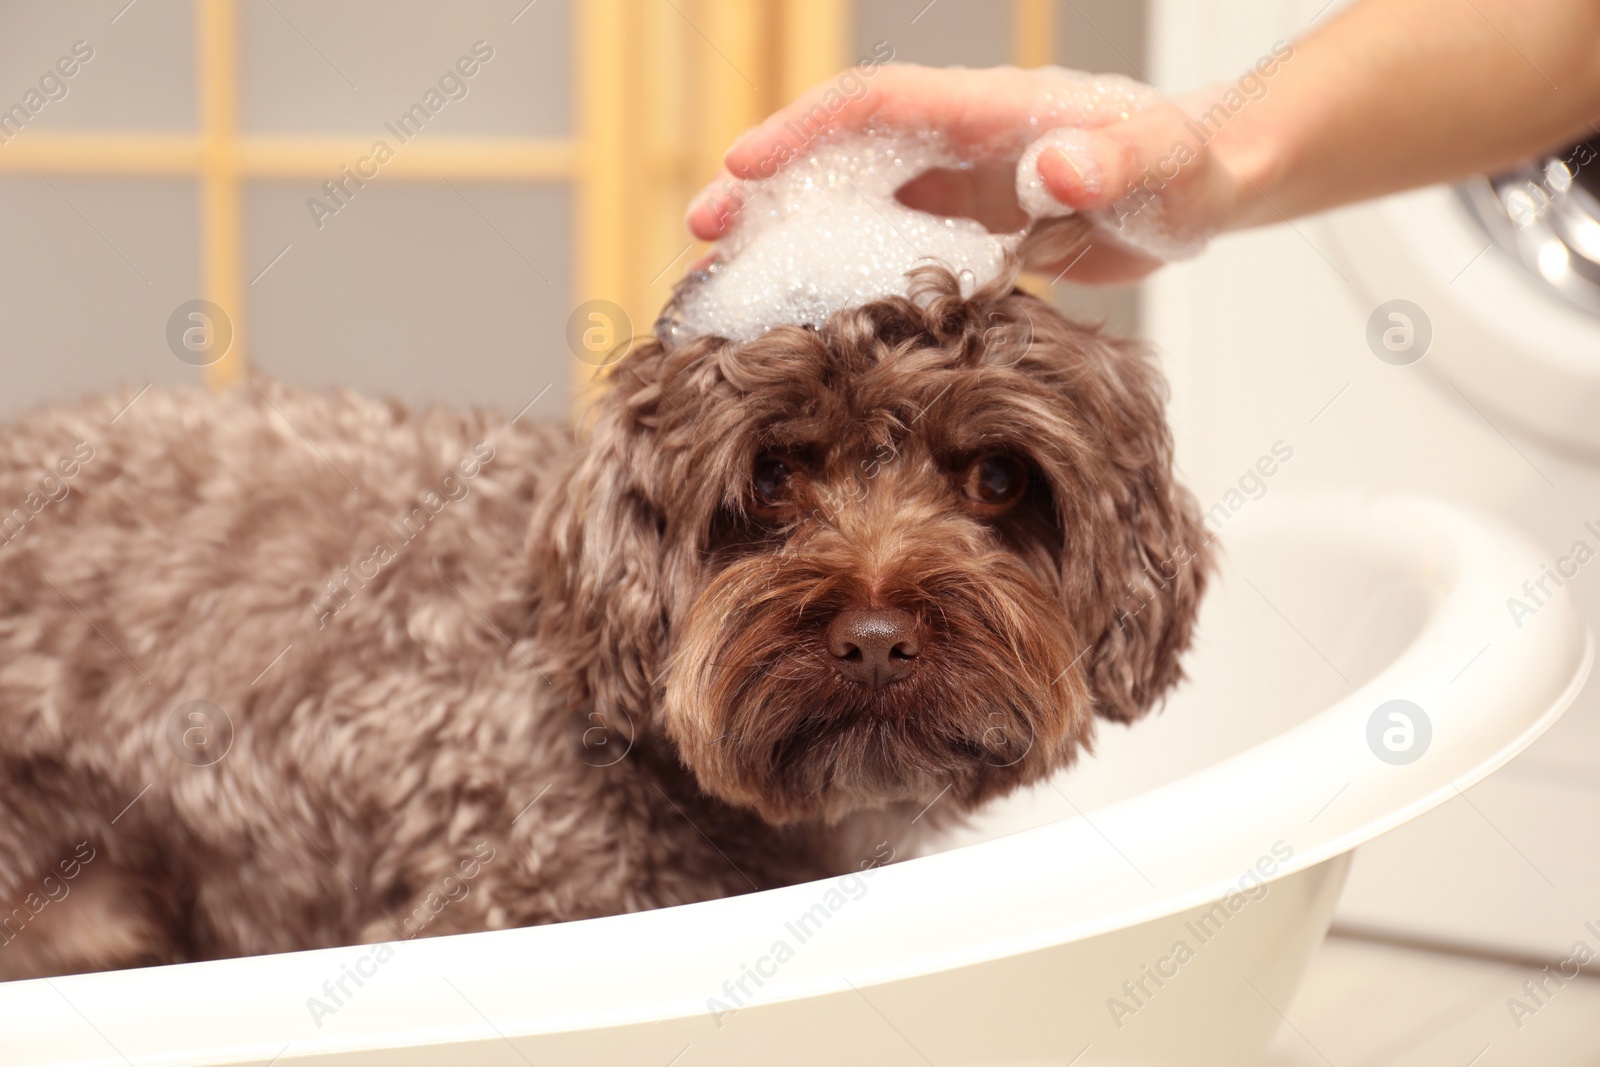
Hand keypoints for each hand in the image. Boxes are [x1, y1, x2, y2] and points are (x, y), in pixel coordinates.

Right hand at [685, 64, 1249, 284]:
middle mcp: (958, 142)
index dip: (804, 132)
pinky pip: (886, 241)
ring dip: (790, 236)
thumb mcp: (1162, 166)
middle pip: (840, 154)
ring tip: (729, 283)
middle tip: (702, 239)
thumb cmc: (1191, 166)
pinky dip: (840, 269)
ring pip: (852, 201)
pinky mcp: (966, 225)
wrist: (1208, 184)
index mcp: (988, 112)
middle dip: (767, 189)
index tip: (742, 168)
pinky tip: (807, 309)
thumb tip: (1055, 169)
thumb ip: (1112, 163)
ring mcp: (958, 184)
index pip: (875, 106)